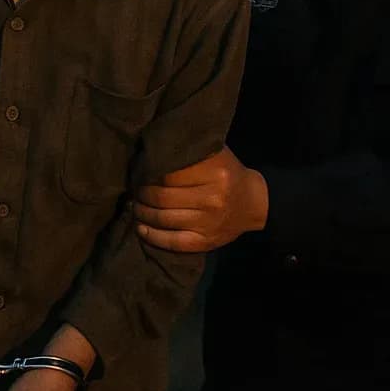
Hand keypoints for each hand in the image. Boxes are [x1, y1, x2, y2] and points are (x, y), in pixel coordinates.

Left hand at [131, 146, 267, 252]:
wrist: (254, 204)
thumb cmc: (228, 174)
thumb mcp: (216, 154)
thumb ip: (190, 150)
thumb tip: (154, 148)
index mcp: (215, 173)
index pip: (169, 173)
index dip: (148, 173)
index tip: (140, 172)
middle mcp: (212, 199)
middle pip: (163, 197)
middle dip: (142, 193)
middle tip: (135, 190)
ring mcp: (208, 223)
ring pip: (163, 218)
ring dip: (142, 213)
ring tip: (135, 206)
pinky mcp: (205, 242)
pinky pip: (172, 242)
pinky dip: (152, 236)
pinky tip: (140, 228)